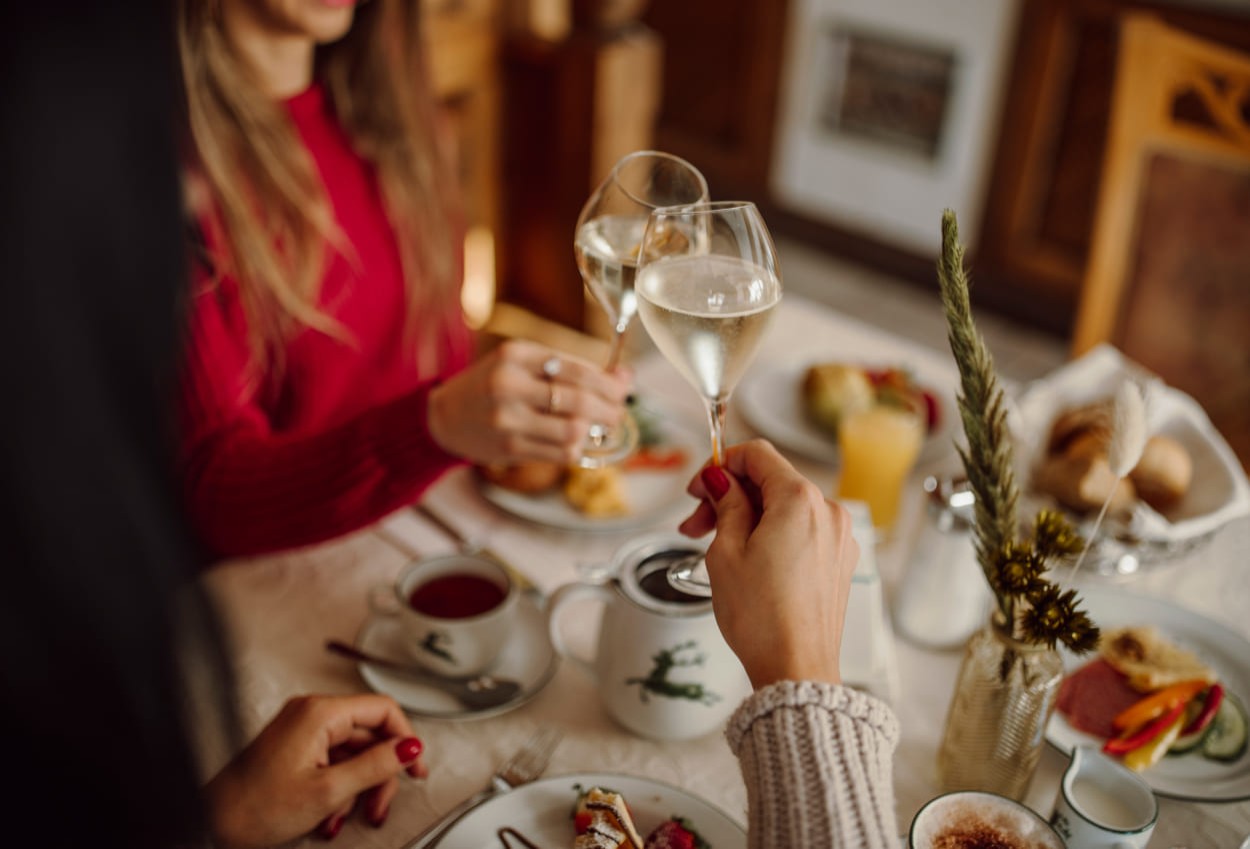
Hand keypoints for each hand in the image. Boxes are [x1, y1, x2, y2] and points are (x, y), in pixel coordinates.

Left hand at [204, 694, 425, 847]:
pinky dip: (339, 787)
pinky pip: (333, 760)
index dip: (405, 739)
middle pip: (369, 734)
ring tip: (350, 816)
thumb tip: (410, 748)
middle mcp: (311, 713)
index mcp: (319, 713)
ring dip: (359, 786)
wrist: (211, 825)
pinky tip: (330, 814)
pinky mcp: (295, 748)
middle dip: (379, 774)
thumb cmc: (255, 808)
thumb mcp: (329, 791)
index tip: (414, 766)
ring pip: (353, 752)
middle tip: (379, 804)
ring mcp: (302, 730)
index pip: (383, 710)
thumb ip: (375, 766)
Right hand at [427, 339, 631, 465]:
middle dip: (610, 408)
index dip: (609, 382)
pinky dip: (576, 449)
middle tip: (618, 412)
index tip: (623, 387)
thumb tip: (625, 376)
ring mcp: (508, 418)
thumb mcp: (522, 364)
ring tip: (600, 428)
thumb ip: (568, 368)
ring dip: (595, 431)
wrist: (445, 417)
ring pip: (573, 429)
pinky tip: (575, 442)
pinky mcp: (509, 446)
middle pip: (579, 399)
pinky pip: (559, 452)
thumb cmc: (493, 386)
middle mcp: (510, 383)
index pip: (578, 369)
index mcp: (516, 354)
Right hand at [678, 439, 857, 688]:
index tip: (698, 488)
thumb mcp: (726, 552)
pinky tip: (747, 560)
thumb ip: (726, 504)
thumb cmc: (760, 617)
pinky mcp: (839, 561)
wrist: (796, 669)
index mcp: (800, 500)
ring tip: (714, 547)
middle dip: (730, 496)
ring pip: (786, 508)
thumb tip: (720, 480)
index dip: (721, 464)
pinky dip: (773, 534)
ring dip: (748, 517)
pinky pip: (802, 531)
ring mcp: (839, 537)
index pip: (758, 455)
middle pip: (771, 482)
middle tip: (694, 525)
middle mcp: (828, 511)